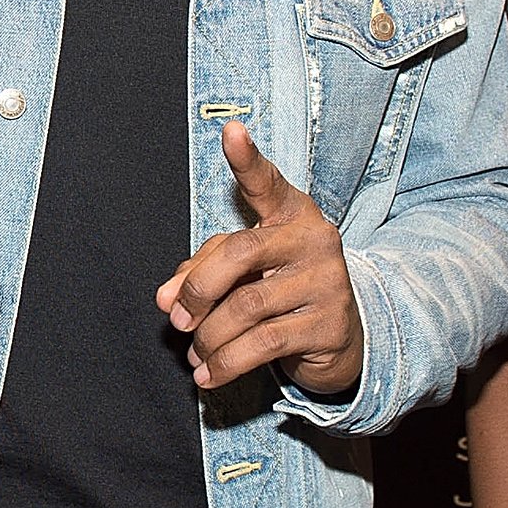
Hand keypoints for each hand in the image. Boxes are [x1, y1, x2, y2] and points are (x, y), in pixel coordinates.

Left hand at [157, 121, 364, 396]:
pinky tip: (210, 374)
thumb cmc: (280, 291)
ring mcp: (326, 281)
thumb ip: (202, 272)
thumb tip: (167, 300)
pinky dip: (226, 363)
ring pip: (246, 308)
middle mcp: (313, 239)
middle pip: (239, 253)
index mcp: (290, 213)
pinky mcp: (329, 324)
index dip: (247, 159)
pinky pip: (262, 344)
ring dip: (210, 338)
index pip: (266, 183)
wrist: (340, 338)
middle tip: (178, 319)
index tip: (231, 133)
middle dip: (198, 290)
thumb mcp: (243, 273)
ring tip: (197, 354)